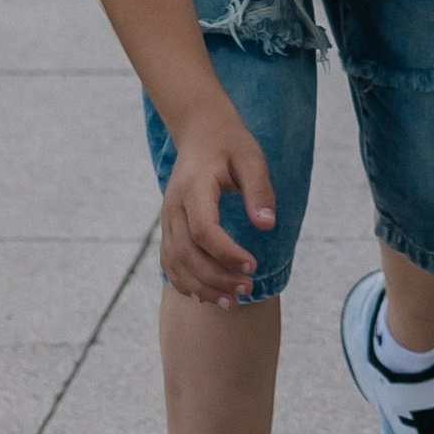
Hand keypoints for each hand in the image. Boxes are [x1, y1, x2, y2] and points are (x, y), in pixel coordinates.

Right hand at [159, 115, 276, 306]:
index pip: (204, 230)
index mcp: (194, 187)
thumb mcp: (252, 158)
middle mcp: (174, 206)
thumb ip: (259, 189)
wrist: (201, 132)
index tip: (253, 266)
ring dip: (201, 287)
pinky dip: (185, 283)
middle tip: (248, 288)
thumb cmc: (231, 145)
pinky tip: (209, 295)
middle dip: (216, 277)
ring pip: (175, 263)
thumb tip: (267, 225)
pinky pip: (169, 262)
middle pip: (187, 252)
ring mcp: (167, 219)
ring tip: (232, 302)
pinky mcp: (168, 228)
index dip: (226, 253)